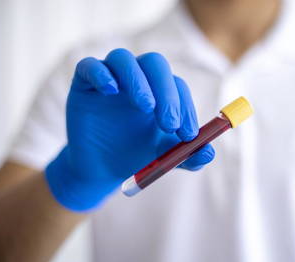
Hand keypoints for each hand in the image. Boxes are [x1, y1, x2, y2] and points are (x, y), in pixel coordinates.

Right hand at [45, 49, 214, 211]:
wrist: (102, 170)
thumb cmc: (137, 158)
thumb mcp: (166, 159)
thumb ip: (189, 155)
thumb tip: (210, 152)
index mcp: (160, 91)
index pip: (177, 86)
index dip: (185, 108)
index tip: (188, 135)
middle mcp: (137, 79)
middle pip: (155, 64)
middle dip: (166, 92)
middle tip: (169, 123)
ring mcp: (110, 78)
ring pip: (123, 59)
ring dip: (138, 80)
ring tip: (146, 107)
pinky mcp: (84, 83)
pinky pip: (90, 66)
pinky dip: (102, 74)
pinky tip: (111, 91)